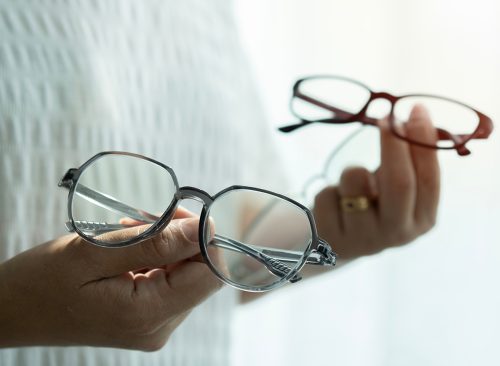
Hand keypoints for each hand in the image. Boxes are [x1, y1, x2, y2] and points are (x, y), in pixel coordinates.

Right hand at [0, 208, 220, 350]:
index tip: (175, 214)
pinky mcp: (146, 318)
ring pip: (185, 274)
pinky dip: (156, 256)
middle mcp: (158, 327)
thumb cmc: (42, 282)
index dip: (202, 239)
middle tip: (147, 218)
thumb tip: (204, 229)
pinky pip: (168, 280)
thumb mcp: (94, 253)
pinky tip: (130, 246)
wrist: (12, 311)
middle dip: (181, 237)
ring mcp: (153, 325)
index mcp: (147, 315)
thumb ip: (154, 243)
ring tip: (130, 231)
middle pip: (199, 273)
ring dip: (166, 245)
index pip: (209, 275)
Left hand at [313, 105, 439, 259]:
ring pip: (356, 182)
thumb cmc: (370, 206)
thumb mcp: (392, 189)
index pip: (428, 179)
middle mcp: (398, 233)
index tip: (416, 109)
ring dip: (351, 170)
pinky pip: (327, 194)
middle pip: (399, 182)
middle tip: (386, 116)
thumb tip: (407, 118)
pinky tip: (333, 204)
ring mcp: (364, 238)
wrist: (337, 243)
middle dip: (394, 143)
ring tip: (349, 181)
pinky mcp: (332, 237)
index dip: (423, 142)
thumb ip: (404, 162)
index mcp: (422, 218)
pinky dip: (329, 189)